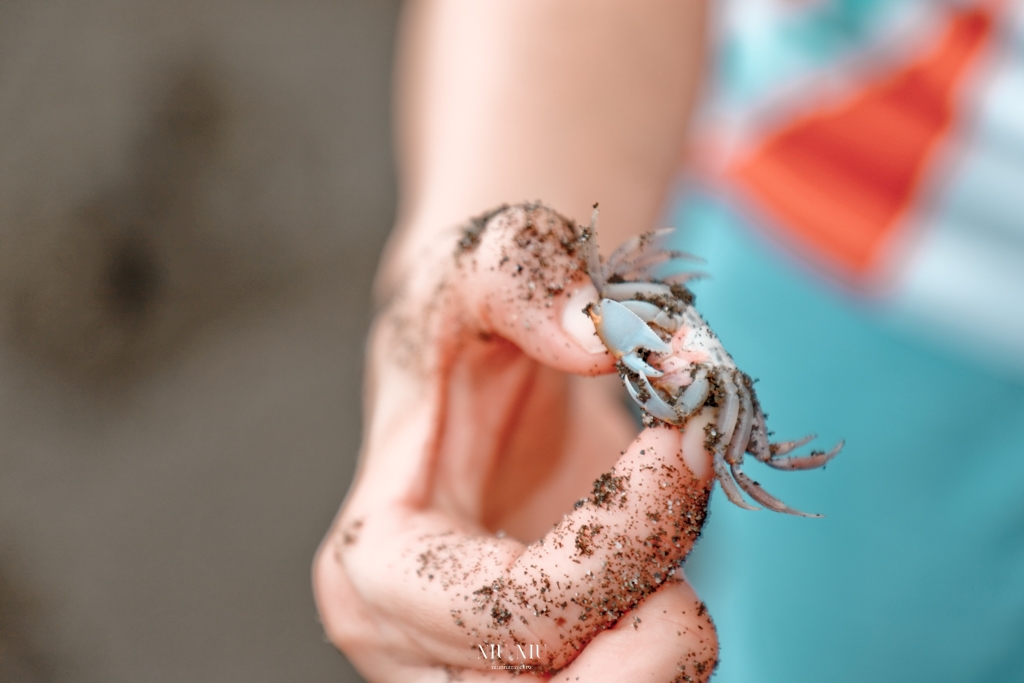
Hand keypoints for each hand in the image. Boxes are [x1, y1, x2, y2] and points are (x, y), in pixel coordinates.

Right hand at [313, 205, 717, 681]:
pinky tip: (659, 565)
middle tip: (688, 500)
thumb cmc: (467, 326)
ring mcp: (478, 676)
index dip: (620, 543)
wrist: (485, 372)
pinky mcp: (540, 673)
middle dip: (657, 621)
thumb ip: (523, 278)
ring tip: (666, 529)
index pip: (508, 612)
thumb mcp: (477, 265)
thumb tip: (602, 339)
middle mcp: (417, 650)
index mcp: (378, 568)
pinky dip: (668, 645)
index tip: (684, 442)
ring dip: (670, 636)